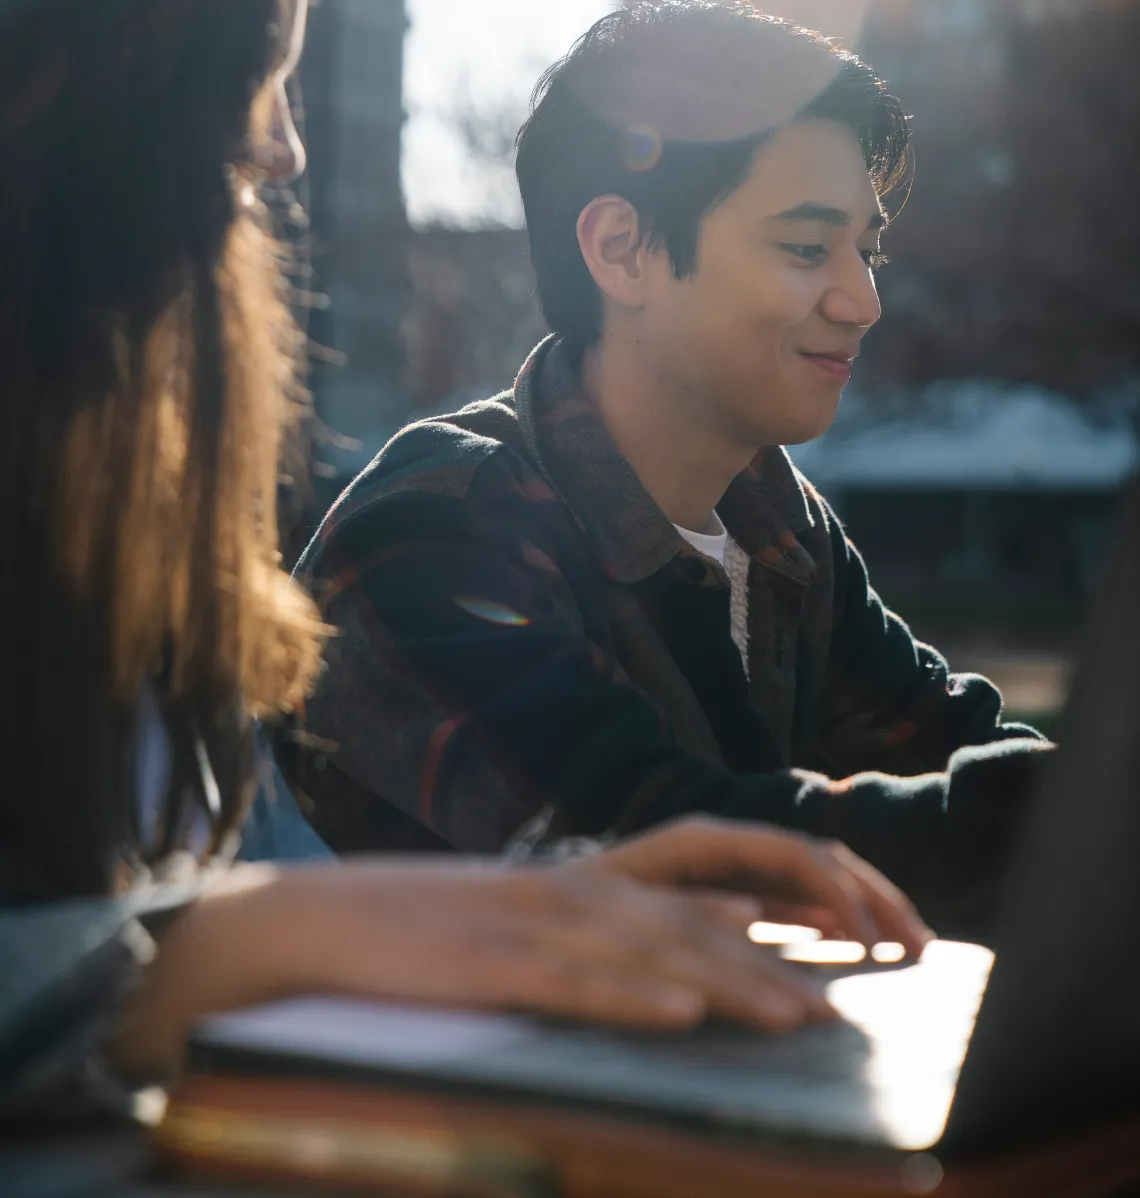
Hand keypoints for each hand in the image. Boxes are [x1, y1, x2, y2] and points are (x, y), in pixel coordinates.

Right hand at [111, 852, 838, 1076]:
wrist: (314, 922)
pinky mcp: (486, 964)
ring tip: (798, 1017)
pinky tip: (676, 1015)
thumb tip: (735, 925)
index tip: (855, 927)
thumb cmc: (432, 929)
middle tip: (852, 998)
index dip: (789, 888)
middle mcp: (572, 885)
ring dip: (729, 983)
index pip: (711, 865)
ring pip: (648, 950)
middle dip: (780, 952)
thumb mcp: (541, 914)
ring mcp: (529, 921)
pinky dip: (626, 998)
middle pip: (696, 914)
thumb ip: (633, 918)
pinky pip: (569, 985)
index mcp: (588, 872)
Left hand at [587, 816, 931, 954]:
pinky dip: (830, 917)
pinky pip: (792, 898)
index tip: (869, 944)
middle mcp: (724, 843)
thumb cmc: (573, 903)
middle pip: (819, 860)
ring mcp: (729, 864)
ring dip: (863, 906)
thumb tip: (755, 921)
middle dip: (874, 898)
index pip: (796, 854)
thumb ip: (689, 909)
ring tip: (906, 947)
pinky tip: (851, 945)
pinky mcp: (726, 889)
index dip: (842, 894)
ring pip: (814, 877)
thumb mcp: (625, 903)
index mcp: (706, 838)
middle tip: (920, 947)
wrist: (535, 901)